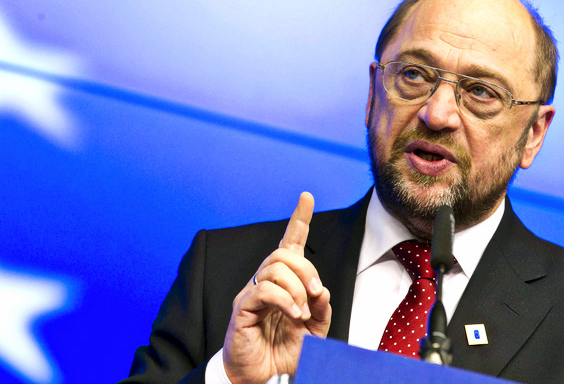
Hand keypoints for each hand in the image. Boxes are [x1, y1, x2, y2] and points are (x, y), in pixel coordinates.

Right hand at [222, 192, 331, 383]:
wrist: (264, 376)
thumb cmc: (284, 350)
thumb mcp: (314, 330)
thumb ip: (321, 308)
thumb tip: (321, 288)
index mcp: (284, 282)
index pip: (289, 244)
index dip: (298, 220)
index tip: (306, 197)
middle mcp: (265, 281)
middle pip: (283, 253)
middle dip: (306, 269)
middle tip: (315, 293)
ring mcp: (252, 293)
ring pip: (274, 268)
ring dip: (296, 288)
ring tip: (301, 312)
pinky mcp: (242, 308)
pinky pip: (264, 290)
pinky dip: (284, 300)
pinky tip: (293, 314)